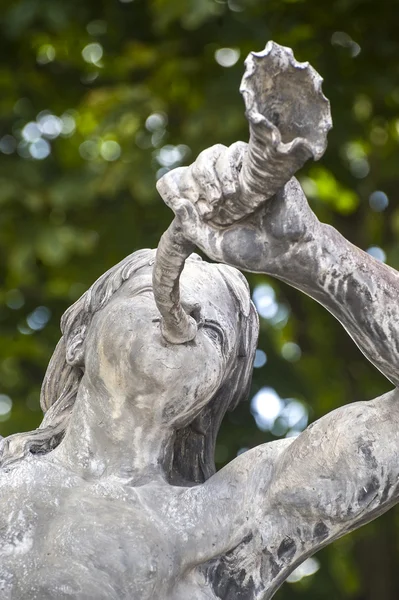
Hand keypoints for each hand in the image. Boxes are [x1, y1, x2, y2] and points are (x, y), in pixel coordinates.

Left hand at [156, 143, 320, 275]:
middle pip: (202, 161)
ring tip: (227, 198)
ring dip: (218, 173)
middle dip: (201, 180)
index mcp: (210, 200)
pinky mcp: (263, 167)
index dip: (184, 186)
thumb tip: (176, 202)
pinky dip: (233, 166)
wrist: (287, 251)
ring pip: (221, 153)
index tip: (194, 207)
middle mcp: (225, 184)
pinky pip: (242, 150)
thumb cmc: (250, 252)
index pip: (187, 178)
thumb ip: (190, 226)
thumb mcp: (213, 244)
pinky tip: (237, 191)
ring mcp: (244, 174)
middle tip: (212, 205)